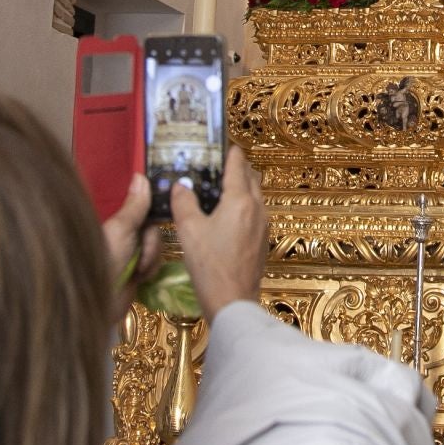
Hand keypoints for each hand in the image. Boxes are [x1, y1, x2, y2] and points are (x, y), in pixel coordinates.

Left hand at [102, 175, 165, 318]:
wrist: (99, 303)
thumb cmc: (105, 261)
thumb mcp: (121, 230)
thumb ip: (135, 206)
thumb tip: (140, 175)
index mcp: (116, 220)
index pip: (143, 206)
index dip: (155, 207)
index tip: (169, 207)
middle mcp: (124, 233)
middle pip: (154, 227)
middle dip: (151, 243)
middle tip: (140, 254)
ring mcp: (130, 252)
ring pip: (158, 245)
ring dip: (150, 259)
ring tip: (137, 271)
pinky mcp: (137, 270)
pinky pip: (155, 262)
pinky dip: (150, 270)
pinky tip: (139, 278)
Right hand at [170, 145, 268, 320]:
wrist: (232, 301)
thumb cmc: (209, 265)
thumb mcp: (189, 230)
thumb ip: (184, 202)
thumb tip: (180, 185)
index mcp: (240, 200)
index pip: (238, 163)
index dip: (229, 150)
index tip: (219, 143)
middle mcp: (257, 208)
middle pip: (250, 176)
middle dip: (236, 167)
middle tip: (214, 165)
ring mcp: (263, 224)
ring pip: (255, 194)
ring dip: (240, 186)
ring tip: (218, 188)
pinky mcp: (262, 240)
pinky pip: (254, 212)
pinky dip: (243, 204)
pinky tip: (225, 215)